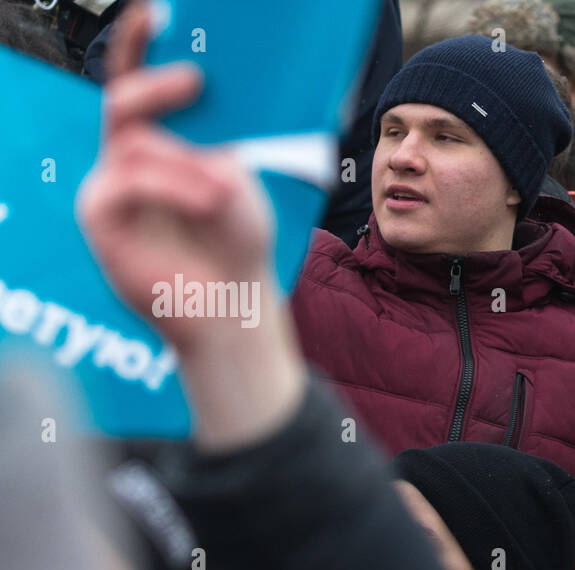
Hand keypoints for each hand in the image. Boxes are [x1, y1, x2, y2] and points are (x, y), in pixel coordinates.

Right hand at [75, 2, 304, 452]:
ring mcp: (109, 184)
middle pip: (124, 100)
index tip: (155, 10)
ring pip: (138, 145)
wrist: (233, 300)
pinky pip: (128, 180)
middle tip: (196, 79)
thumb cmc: (237, 240)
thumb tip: (218, 95)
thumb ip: (219, 137)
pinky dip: (173, 185)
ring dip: (188, 165)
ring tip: (224, 193)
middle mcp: (128, 156)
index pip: (138, 82)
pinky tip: (206, 201)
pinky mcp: (99, 214)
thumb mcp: (238, 177)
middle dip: (158, 85)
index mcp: (162, 140)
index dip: (136, 43)